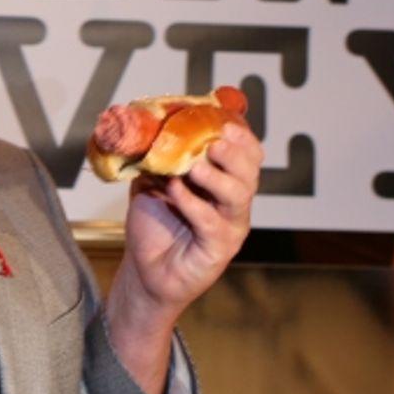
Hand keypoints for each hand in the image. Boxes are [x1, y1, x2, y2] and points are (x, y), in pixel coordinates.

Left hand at [105, 122, 261, 393]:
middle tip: (215, 140)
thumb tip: (149, 125)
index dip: (241, 136)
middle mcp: (233, 204)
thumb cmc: (154, 226)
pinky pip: (212, 222)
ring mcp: (230, 227)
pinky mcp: (218, 249)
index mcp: (224, 183)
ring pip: (239, 195)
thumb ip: (158, 158)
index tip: (225, 121)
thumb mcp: (153, 183)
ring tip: (195, 166)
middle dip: (235, 152)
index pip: (247, 155)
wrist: (144, 272)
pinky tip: (176, 192)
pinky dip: (194, 204)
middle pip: (250, 171)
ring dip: (217, 176)